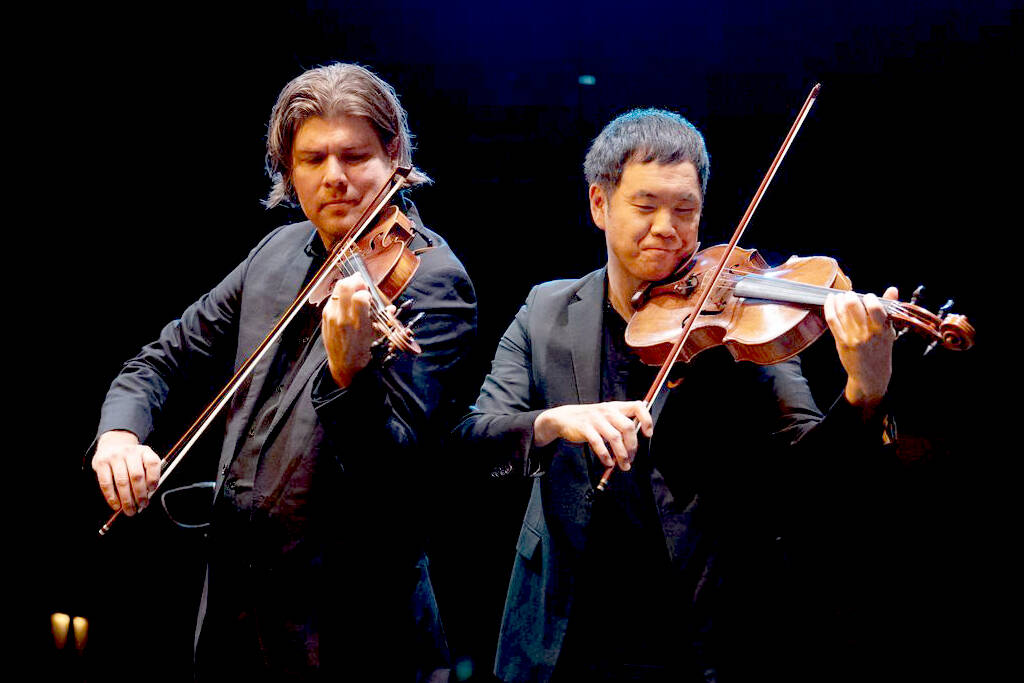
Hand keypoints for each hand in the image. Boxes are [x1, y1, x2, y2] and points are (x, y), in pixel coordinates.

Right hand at [92, 430, 160, 514]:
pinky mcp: (101, 463)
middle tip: (142, 505)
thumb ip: (148, 475)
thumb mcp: (143, 460)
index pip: (152, 464)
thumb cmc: (132, 459)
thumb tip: (148, 496)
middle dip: (140, 494)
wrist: (112, 445)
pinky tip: (116, 506)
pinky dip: (112, 497)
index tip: (152, 490)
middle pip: (137, 476)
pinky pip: (106, 483)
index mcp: (145, 451)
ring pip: (122, 482)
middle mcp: (130, 452)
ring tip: (130, 510)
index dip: (153, 479)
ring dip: (126, 499)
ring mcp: (114, 457)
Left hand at [322, 274, 381, 387]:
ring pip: (338, 288)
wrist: (343, 364)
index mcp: (358, 325)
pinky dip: (341, 294)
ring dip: (348, 285)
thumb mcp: (376, 337)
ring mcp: (331, 316)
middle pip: (346, 286)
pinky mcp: (325, 315)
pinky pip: (333, 296)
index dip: (367, 291)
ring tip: (355, 290)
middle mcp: (342, 318)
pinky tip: (347, 301)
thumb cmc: (362, 351)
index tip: (370, 294)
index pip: (360, 296)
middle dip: (356, 281)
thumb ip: (383, 320)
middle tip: (363, 285)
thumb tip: (390, 309)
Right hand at [533, 401, 653, 470]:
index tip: (648, 434)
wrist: (564, 418)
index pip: (637, 407)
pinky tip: (608, 463)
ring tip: (623, 465)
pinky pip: (599, 444)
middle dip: (633, 446)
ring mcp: (596, 419)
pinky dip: (605, 456)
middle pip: (628, 427)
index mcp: (616, 407)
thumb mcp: (606, 415)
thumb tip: (635, 442)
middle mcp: (608, 411)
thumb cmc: (590, 419)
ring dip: (622, 455)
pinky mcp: (585, 428)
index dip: (646, 419)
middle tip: (632, 459)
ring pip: (615, 438)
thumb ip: (620, 423)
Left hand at [824, 286, 898, 407]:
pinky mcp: (841, 342)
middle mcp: (867, 333)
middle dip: (850, 296)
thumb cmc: (880, 350)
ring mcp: (853, 338)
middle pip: (853, 306)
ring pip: (841, 311)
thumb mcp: (889, 331)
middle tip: (850, 296)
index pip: (874, 307)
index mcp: (882, 329)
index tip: (868, 297)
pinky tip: (830, 300)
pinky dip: (829, 307)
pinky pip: (832, 320)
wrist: (871, 375)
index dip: (869, 298)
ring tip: (840, 297)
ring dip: (839, 300)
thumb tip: (893, 289)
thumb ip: (888, 310)